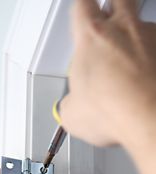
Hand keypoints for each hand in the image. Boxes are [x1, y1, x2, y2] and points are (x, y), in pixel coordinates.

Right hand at [61, 0, 155, 148]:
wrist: (149, 120)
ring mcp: (151, 38)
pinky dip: (152, 61)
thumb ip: (70, 104)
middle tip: (109, 25)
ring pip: (143, 27)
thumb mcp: (73, 115)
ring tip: (131, 67)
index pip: (82, 4)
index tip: (82, 18)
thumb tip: (72, 108)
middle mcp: (124, 29)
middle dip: (113, 8)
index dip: (81, 10)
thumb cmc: (112, 111)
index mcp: (92, 36)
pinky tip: (147, 81)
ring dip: (136, 41)